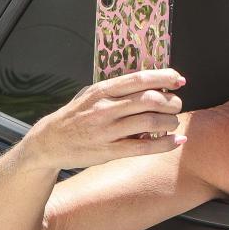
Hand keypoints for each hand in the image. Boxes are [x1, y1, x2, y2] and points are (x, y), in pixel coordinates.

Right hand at [22, 68, 184, 171]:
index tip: (179, 80)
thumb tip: (151, 83)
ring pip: (149, 122)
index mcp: (102, 90)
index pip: (139, 79)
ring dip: (169, 122)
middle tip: (177, 104)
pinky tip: (176, 141)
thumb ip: (117, 89)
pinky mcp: (108, 151)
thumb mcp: (91, 94)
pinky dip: (164, 144)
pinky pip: (142, 147)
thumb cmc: (76, 115)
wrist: (49, 143)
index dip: (164, 78)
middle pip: (149, 99)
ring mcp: (106, 130)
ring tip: (173, 122)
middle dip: (171, 102)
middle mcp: (105, 108)